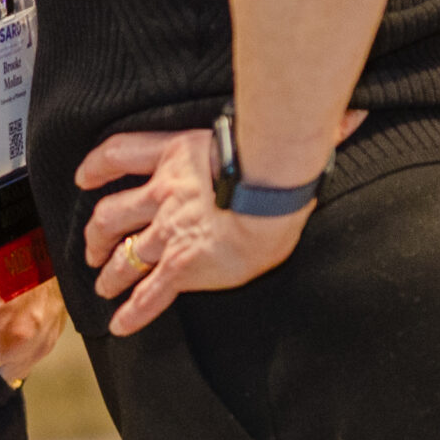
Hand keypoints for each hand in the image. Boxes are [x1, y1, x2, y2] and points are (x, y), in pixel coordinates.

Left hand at [74, 109, 360, 335]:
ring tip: (102, 284)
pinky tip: (120, 323)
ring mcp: (167, 232)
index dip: (95, 167)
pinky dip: (132, 310)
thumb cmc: (275, 162)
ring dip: (109, 272)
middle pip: (111, 214)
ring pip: (123, 255)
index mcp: (174, 156)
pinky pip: (149, 292)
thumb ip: (304, 130)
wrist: (271, 194)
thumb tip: (355, 115)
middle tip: (93, 249)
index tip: (84, 177)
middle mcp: (161, 195)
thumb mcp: (270, 135)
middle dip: (97, 235)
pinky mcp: (182, 266)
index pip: (118, 155)